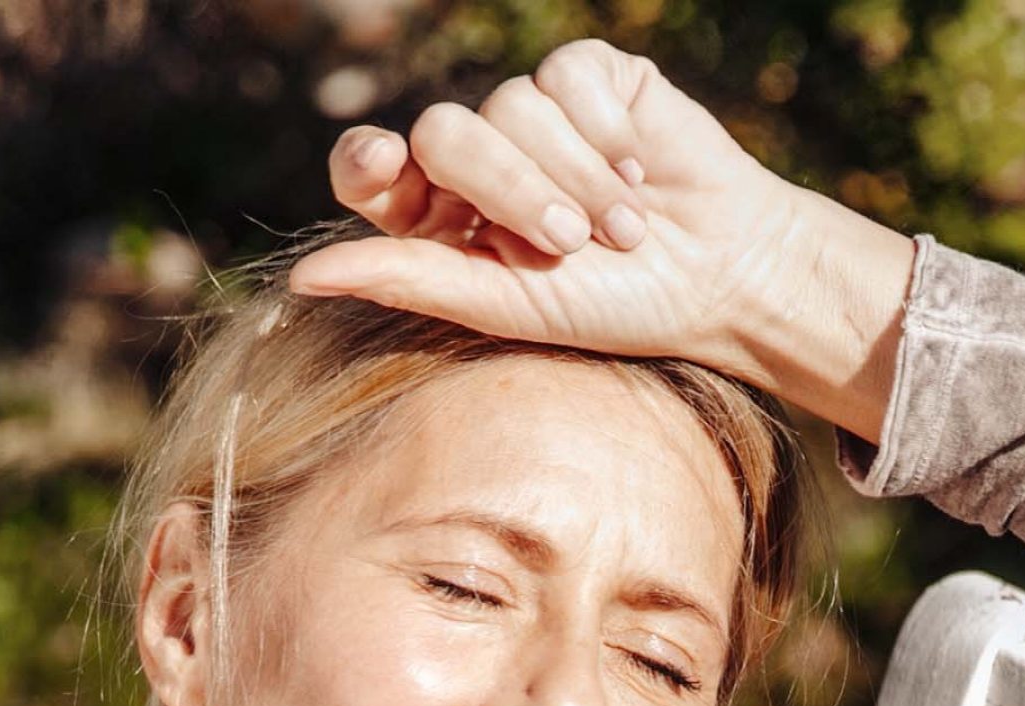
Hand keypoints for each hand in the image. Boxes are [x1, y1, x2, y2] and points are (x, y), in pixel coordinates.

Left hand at [288, 40, 917, 442]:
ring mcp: (533, 109)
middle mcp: (478, 154)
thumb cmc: (613, 309)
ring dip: (574, 175)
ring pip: (511, 105)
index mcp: (441, 213)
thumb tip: (303, 278)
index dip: (369, 160)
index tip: (386, 166)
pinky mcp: (592, 77)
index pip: (372, 168)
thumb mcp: (507, 306)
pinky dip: (605, 131)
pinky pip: (568, 77)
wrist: (722, 279)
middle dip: (509, 190)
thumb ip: (410, 280)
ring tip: (626, 227)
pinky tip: (640, 170)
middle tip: (570, 243)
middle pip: (445, 132)